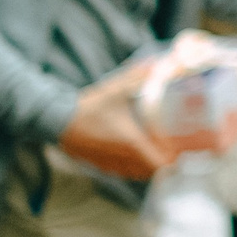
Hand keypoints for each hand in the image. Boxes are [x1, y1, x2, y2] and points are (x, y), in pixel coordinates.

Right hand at [56, 63, 166, 179]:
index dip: (173, 160)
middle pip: (150, 172)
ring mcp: (108, 164)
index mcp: (132, 143)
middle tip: (170, 150)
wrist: (56, 120)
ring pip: (134, 174)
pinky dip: (130, 168)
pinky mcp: (96, 165)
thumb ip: (141, 76)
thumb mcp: (117, 90)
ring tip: (154, 152)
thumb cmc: (90, 106)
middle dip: (162, 163)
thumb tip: (158, 62)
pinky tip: (132, 154)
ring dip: (146, 167)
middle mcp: (122, 158)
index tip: (180, 150)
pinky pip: (119, 173)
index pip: (160, 164)